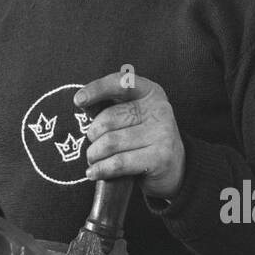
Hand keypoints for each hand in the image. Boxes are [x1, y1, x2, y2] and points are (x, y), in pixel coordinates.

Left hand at [75, 72, 185, 199]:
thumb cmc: (143, 139)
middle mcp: (158, 109)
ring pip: (110, 143)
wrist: (175, 168)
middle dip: (93, 135)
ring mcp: (162, 133)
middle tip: (94, 145)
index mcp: (149, 93)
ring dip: (94, 154)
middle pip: (108, 119)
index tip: (79, 100)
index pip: (121, 83)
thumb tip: (83, 102)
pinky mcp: (160, 158)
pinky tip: (94, 172)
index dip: (97, 89)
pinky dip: (101, 169)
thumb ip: (109, 106)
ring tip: (94, 159)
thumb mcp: (130, 116)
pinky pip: (119, 162)